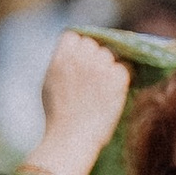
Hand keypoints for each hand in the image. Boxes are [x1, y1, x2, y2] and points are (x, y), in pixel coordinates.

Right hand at [37, 32, 131, 174]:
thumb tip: (74, 53)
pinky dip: (121, 78)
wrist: (71, 137)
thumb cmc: (58, 117)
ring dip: (108, 67)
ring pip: (110, 55)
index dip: (78, 48)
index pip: (74, 36)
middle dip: (94, 57)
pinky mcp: (117, 77)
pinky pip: (125, 68)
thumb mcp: (50, 83)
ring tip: (102, 89)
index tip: (80, 62)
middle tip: (94, 78)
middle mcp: (81, 56)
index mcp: (61, 57)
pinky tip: (114, 92)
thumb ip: (62, 64)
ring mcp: (100, 65)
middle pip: (93, 44)